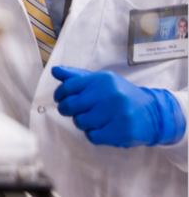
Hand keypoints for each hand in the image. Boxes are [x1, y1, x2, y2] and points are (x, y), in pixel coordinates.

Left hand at [52, 66, 185, 146]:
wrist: (153, 113)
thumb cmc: (120, 95)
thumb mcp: (101, 81)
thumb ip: (76, 76)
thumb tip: (54, 71)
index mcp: (103, 79)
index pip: (68, 87)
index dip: (59, 95)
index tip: (60, 99)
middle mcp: (112, 94)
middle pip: (71, 106)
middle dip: (67, 110)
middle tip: (74, 111)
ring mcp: (119, 114)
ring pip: (80, 122)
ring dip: (82, 123)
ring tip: (94, 119)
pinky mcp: (123, 132)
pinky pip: (93, 137)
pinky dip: (93, 134)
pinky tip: (103, 129)